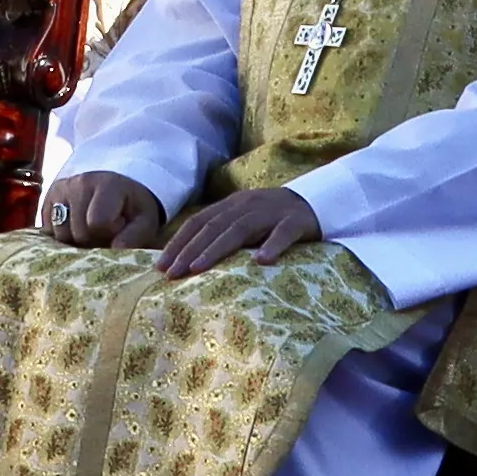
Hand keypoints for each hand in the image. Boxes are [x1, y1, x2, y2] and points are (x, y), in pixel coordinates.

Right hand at [36, 169, 163, 250]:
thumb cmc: (133, 208)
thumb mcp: (145, 220)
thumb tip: (115, 250)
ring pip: (60, 235)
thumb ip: (135, 236)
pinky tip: (77, 228)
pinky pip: (48, 231)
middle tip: (106, 232)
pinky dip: (63, 236)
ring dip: (76, 241)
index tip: (119, 225)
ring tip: (91, 230)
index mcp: (107, 184)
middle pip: (78, 232)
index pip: (97, 223)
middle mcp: (79, 182)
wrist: (118, 188)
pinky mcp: (48, 199)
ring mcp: (61, 189)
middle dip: (93, 240)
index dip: (109, 233)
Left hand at [158, 187, 323, 279]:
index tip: (161, 266)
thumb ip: (220, 235)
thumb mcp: (243, 222)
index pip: (197, 223)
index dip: (178, 243)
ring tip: (198, 269)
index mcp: (230, 206)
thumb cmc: (272, 220)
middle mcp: (246, 206)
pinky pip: (282, 233)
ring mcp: (271, 212)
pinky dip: (272, 245)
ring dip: (217, 249)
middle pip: (212, 227)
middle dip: (189, 251)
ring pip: (240, 229)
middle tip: (172, 274)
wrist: (315, 201)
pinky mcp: (295, 222)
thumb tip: (187, 261)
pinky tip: (262, 261)